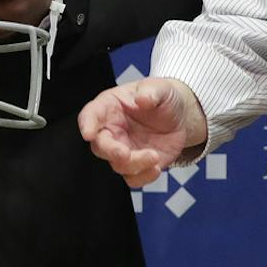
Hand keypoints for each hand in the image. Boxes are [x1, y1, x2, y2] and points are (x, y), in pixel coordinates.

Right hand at [79, 76, 207, 187]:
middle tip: (124, 153)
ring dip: (134, 164)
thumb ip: (150, 92)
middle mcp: (112, 130)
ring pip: (118, 165)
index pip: (91, 114)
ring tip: (155, 156)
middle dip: (110, 151)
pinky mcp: (137, 164)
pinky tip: (157, 167)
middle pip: (100, 145)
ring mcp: (123, 149)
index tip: (88, 133)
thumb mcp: (160, 88)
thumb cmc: (163, 97)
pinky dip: (144, 177)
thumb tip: (142, 99)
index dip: (87, 124)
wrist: (180, 116)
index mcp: (110, 107)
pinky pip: (133, 178)